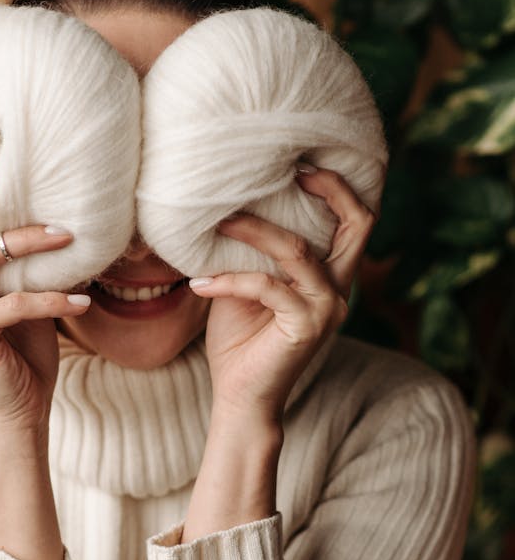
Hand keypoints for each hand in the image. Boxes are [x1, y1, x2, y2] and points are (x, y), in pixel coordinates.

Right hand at [0, 165, 90, 435]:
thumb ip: (18, 267)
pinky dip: (53, 297)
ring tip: (68, 234)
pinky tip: (85, 298)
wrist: (16, 416)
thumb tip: (55, 219)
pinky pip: (14, 303)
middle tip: (7, 168)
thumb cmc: (23, 356)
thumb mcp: (19, 301)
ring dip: (28, 238)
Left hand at [189, 167, 377, 423]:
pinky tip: (199, 283)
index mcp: (331, 275)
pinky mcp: (306, 326)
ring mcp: (328, 308)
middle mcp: (339, 289)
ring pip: (298, 249)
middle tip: (289, 169)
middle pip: (359, 223)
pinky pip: (267, 286)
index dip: (338, 185)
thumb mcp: (246, 283)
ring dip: (253, 230)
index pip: (357, 220)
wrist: (241, 397)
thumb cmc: (239, 339)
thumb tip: (228, 201)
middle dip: (328, 188)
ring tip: (216, 223)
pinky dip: (229, 280)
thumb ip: (254, 250)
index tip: (299, 163)